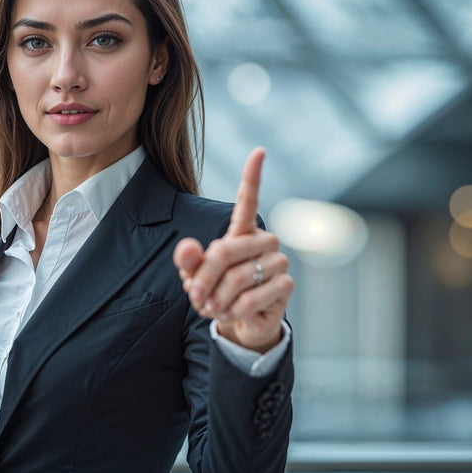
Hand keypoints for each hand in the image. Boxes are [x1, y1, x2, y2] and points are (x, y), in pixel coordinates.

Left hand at [173, 147, 293, 353]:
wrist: (240, 321)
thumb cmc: (216, 291)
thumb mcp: (195, 276)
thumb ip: (189, 262)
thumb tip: (186, 250)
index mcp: (242, 231)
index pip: (249, 199)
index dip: (253, 176)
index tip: (259, 151)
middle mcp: (264, 241)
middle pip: (227, 250)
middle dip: (204, 277)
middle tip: (193, 297)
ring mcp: (278, 261)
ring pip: (239, 277)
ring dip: (217, 297)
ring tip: (209, 308)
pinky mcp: (285, 284)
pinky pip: (252, 297)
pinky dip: (233, 310)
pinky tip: (228, 315)